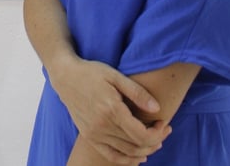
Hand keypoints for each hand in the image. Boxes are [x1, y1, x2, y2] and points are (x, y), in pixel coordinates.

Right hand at [50, 56, 170, 163]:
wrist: (65, 76)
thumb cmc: (91, 72)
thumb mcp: (115, 75)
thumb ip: (137, 92)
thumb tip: (157, 108)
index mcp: (111, 109)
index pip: (142, 135)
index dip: (158, 133)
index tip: (164, 123)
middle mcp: (102, 125)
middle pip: (136, 145)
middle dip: (155, 141)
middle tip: (164, 130)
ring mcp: (94, 133)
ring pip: (126, 152)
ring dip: (144, 150)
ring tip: (154, 140)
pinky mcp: (88, 136)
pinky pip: (111, 155)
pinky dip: (127, 159)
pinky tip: (138, 156)